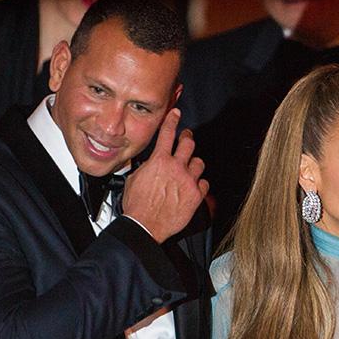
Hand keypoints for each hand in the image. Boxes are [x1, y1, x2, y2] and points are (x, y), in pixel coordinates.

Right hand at [121, 108, 207, 241]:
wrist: (145, 225)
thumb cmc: (137, 206)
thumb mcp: (134, 180)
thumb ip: (145, 168)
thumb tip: (148, 166)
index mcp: (159, 161)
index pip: (167, 133)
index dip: (172, 120)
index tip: (176, 113)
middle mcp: (176, 168)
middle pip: (189, 144)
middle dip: (188, 138)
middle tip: (187, 138)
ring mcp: (188, 181)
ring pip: (199, 163)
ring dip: (194, 163)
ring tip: (191, 167)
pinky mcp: (196, 196)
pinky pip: (204, 183)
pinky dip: (200, 184)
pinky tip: (195, 186)